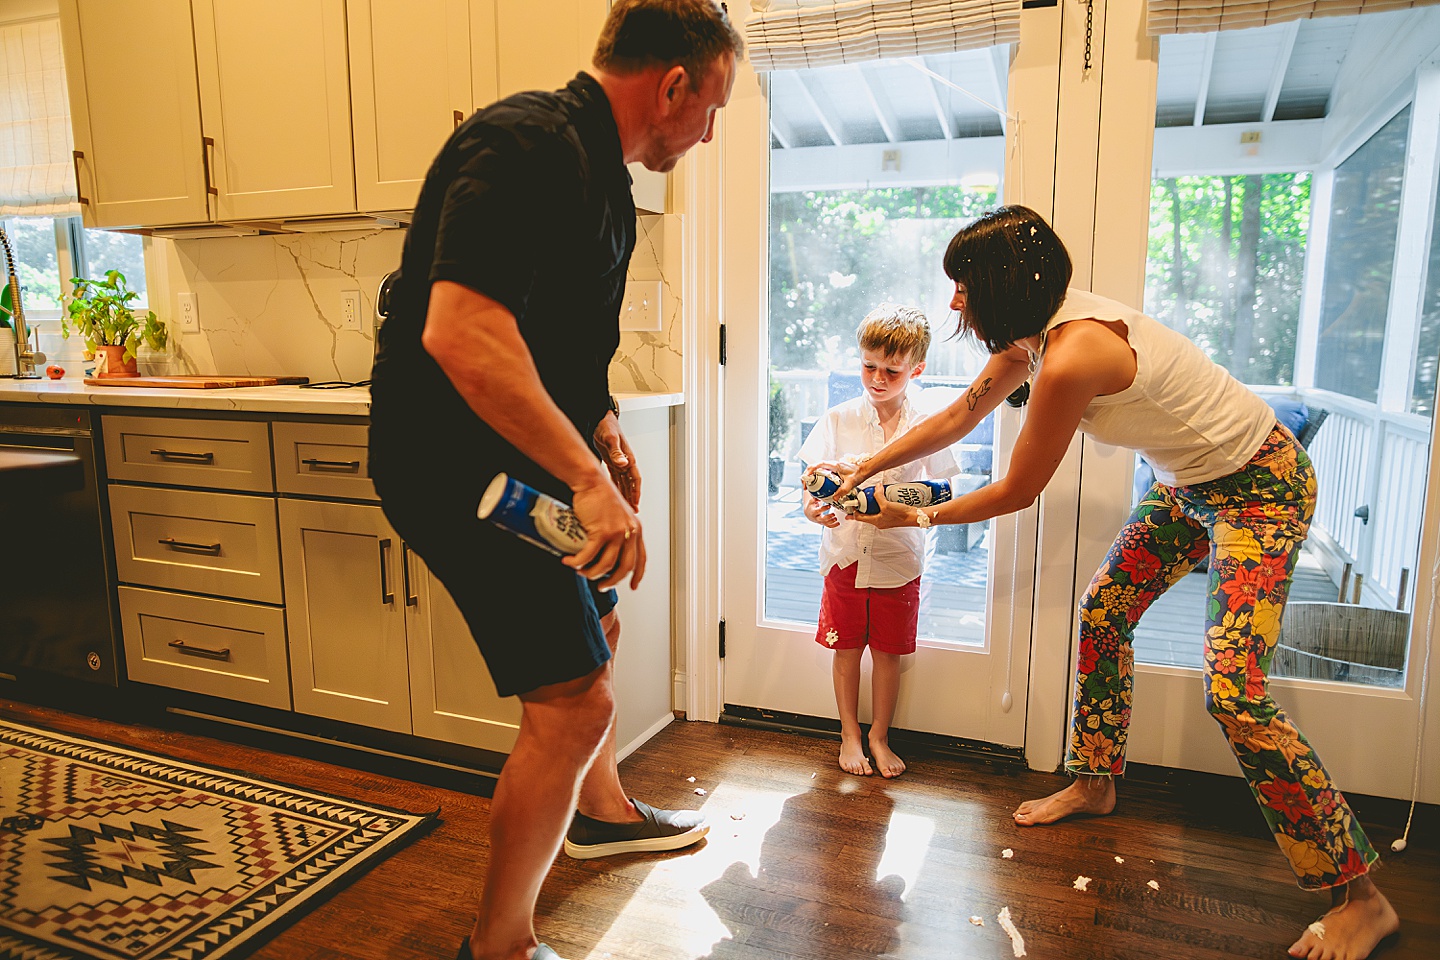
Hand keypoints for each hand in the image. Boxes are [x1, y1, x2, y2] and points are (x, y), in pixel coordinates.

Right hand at [564, 469, 645, 589]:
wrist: (591, 481)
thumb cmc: (601, 496)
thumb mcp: (619, 515)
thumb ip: (619, 531)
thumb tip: (610, 551)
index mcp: (636, 529)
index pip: (641, 558)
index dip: (638, 575)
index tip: (633, 585)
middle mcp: (630, 532)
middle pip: (625, 567)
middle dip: (612, 581)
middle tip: (601, 586)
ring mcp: (617, 532)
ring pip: (606, 565)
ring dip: (592, 573)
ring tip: (581, 572)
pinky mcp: (601, 531)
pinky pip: (589, 556)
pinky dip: (578, 562)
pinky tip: (570, 562)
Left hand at [592, 411, 641, 508]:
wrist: (599, 418)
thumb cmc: (607, 425)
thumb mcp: (611, 438)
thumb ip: (616, 452)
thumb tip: (623, 463)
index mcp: (628, 457)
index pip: (635, 479)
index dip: (636, 492)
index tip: (635, 503)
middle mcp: (625, 461)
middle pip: (631, 484)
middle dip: (631, 498)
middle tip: (632, 511)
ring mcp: (619, 462)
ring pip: (624, 483)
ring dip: (625, 494)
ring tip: (625, 507)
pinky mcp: (612, 461)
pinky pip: (616, 478)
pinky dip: (616, 487)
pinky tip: (614, 494)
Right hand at [802, 458, 864, 500]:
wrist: (863, 470)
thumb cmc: (858, 474)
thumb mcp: (850, 483)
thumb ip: (843, 491)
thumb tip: (834, 498)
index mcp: (833, 465)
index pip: (817, 465)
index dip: (809, 472)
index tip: (806, 479)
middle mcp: (830, 465)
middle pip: (814, 467)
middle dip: (807, 476)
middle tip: (806, 487)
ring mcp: (831, 467)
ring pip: (816, 470)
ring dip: (811, 477)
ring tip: (809, 488)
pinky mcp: (832, 470)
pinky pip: (821, 473)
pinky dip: (816, 478)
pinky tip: (818, 487)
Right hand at [803, 495, 840, 527]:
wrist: (809, 514)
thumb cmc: (811, 507)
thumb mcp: (811, 502)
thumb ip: (815, 499)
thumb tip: (818, 497)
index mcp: (813, 512)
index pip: (819, 511)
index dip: (824, 508)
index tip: (829, 505)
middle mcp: (816, 518)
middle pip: (822, 519)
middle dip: (828, 517)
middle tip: (833, 514)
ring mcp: (820, 522)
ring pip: (826, 523)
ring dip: (832, 521)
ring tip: (836, 518)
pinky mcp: (823, 524)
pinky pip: (828, 526)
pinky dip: (834, 525)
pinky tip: (838, 523)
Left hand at [852, 483, 916, 529]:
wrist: (914, 517)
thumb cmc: (901, 515)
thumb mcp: (886, 504)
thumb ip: (879, 495)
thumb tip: (876, 487)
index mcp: (875, 522)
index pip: (859, 518)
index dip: (853, 512)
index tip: (849, 506)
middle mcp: (879, 522)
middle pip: (866, 515)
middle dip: (861, 508)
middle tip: (859, 500)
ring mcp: (885, 520)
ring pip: (873, 512)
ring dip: (870, 506)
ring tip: (869, 498)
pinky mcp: (890, 517)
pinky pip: (881, 511)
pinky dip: (879, 505)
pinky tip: (882, 498)